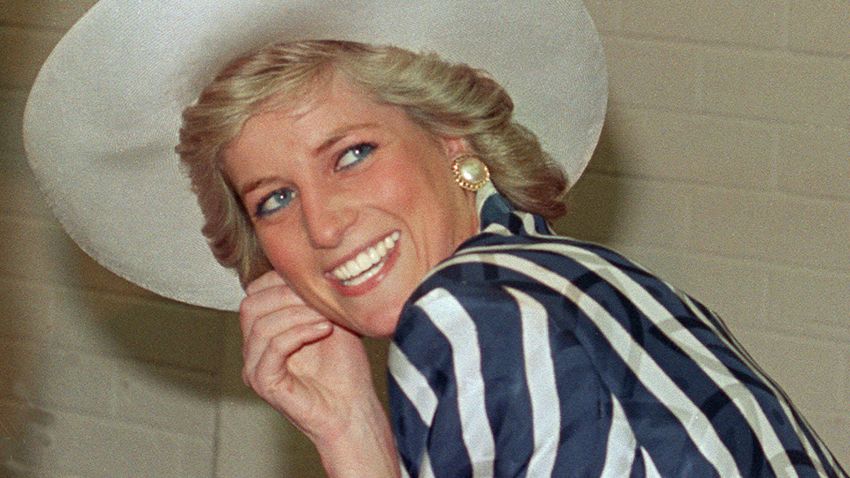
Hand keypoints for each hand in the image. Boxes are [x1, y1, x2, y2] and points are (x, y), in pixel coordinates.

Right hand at [239, 271, 398, 476]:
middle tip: (320, 301)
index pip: (255, 290)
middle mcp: (254, 347)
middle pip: (250, 305)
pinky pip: (271, 349)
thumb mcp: (329, 318)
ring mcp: (255, 367)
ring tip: (326, 318)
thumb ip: (311, 296)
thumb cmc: (344, 366)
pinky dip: (298, 334)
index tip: (316, 284)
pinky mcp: (263, 383)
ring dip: (298, 315)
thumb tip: (306, 265)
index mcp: (265, 329)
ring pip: (260, 325)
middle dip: (287, 296)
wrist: (354, 406)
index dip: (282, 280)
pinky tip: (323, 331)